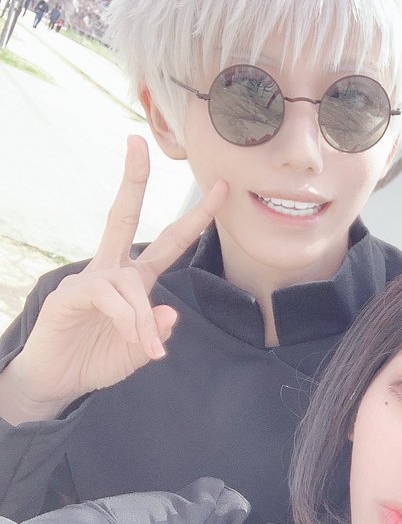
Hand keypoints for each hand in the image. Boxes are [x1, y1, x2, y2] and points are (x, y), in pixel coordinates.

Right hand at [0, 136, 226, 423]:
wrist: (57, 381)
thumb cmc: (98, 360)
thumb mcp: (140, 351)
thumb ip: (157, 334)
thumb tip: (172, 313)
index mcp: (135, 281)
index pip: (169, 243)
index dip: (196, 218)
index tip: (222, 190)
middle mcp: (112, 272)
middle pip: (122, 217)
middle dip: (132, 181)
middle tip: (138, 142)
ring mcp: (88, 281)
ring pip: (129, 283)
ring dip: (143, 318)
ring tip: (147, 348)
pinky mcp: (69, 296)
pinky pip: (108, 299)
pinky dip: (127, 321)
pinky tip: (132, 339)